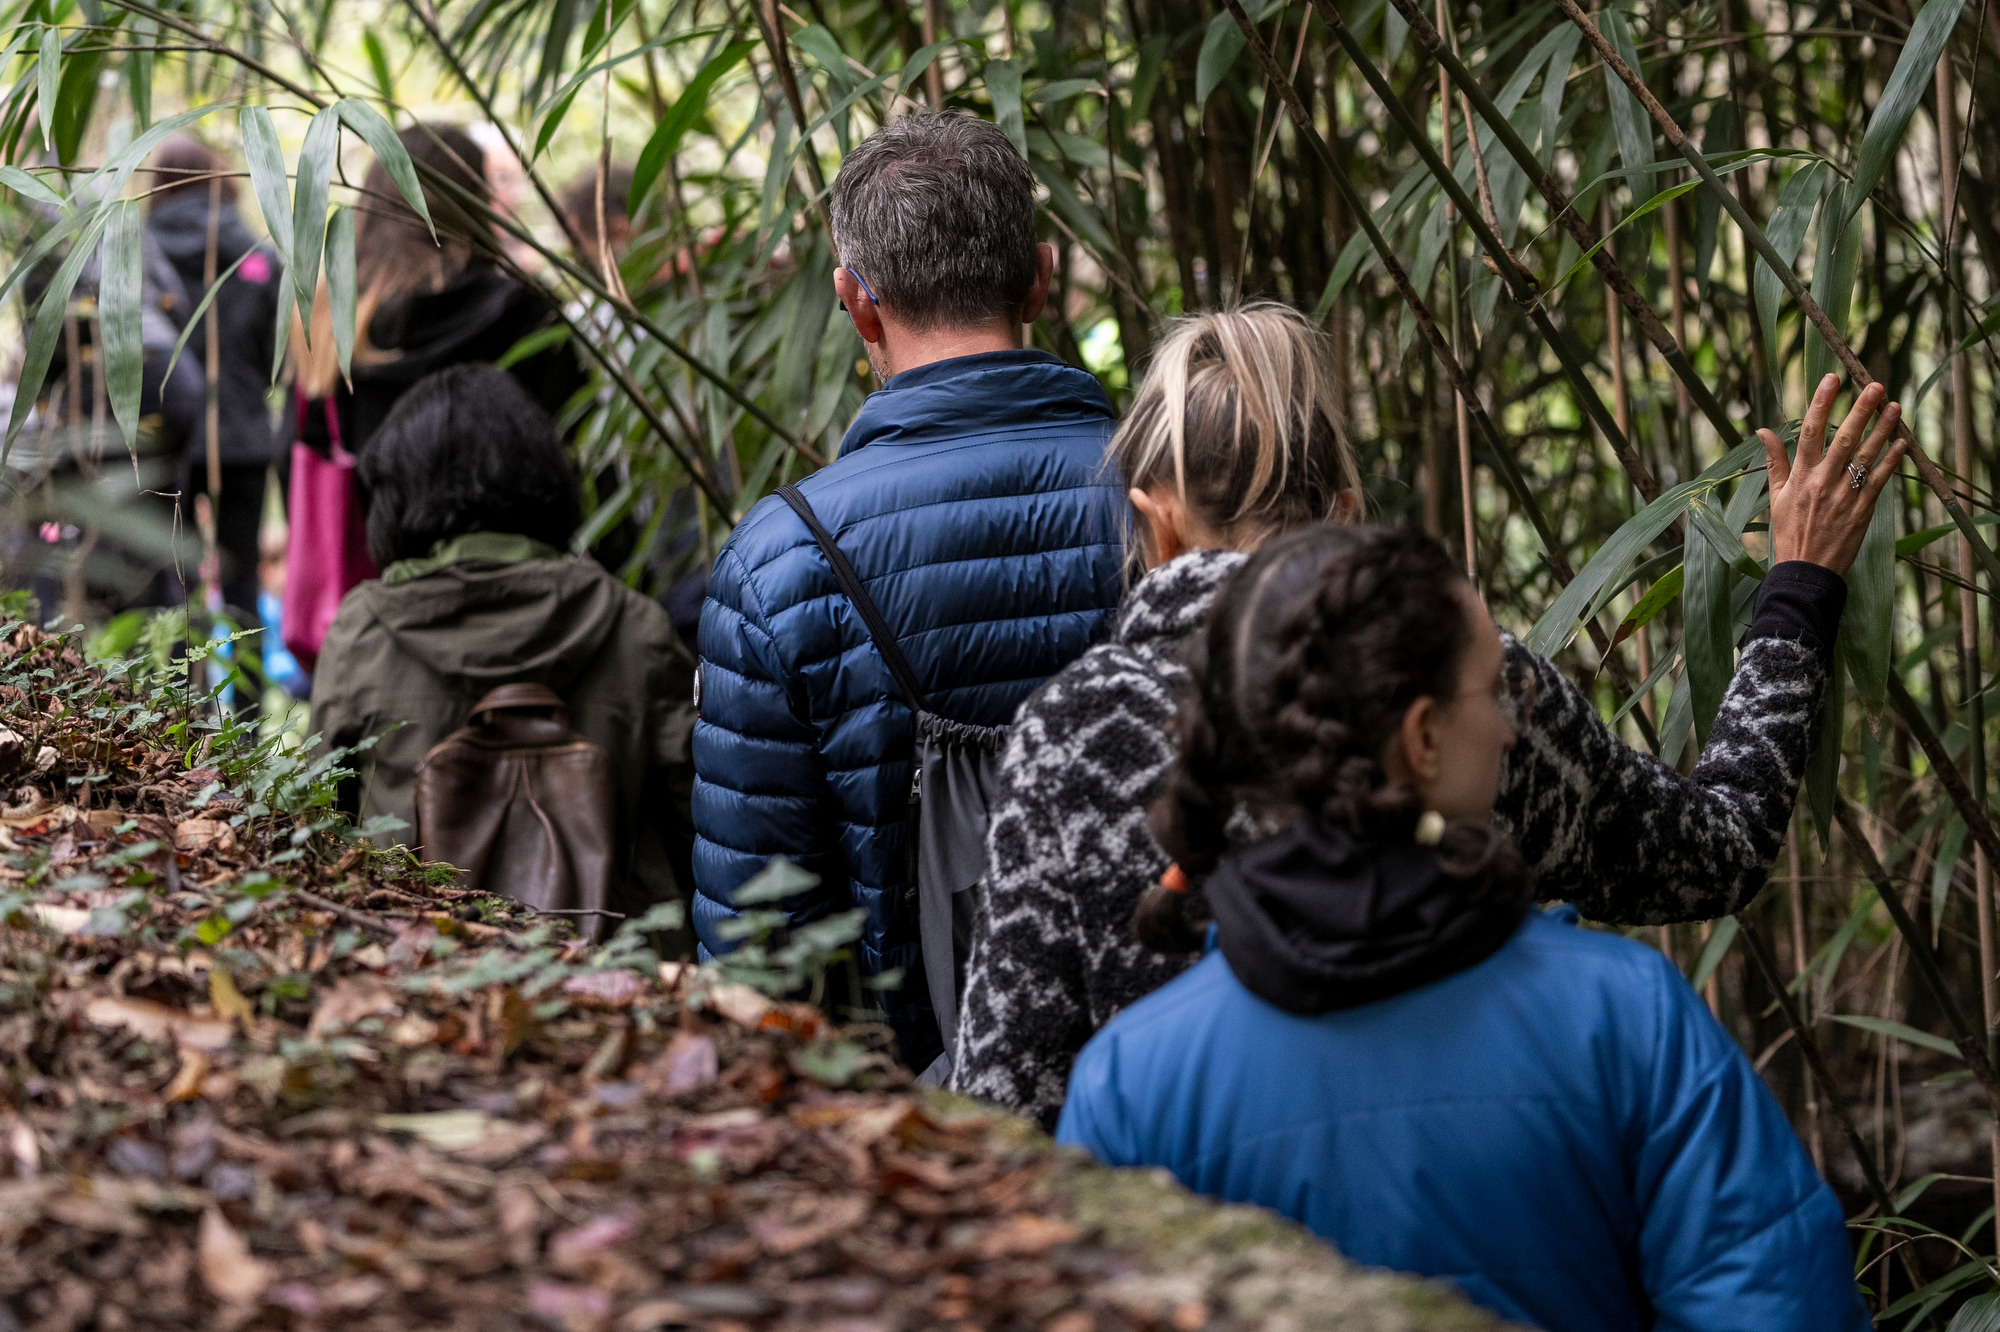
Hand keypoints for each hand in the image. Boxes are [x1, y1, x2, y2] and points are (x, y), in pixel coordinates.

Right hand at [1760, 373, 1907, 574]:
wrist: (1806, 570)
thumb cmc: (1789, 532)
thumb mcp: (1777, 496)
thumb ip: (1774, 461)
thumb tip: (1762, 431)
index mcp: (1800, 477)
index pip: (1809, 432)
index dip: (1821, 404)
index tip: (1832, 380)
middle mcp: (1823, 482)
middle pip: (1843, 439)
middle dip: (1860, 411)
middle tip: (1875, 386)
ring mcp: (1845, 496)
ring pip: (1866, 456)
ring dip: (1882, 430)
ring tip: (1895, 407)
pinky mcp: (1863, 509)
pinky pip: (1880, 479)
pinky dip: (1891, 460)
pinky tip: (1902, 442)